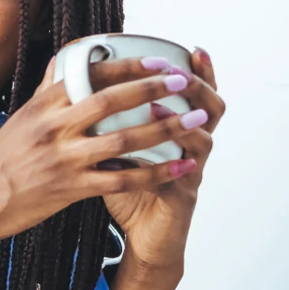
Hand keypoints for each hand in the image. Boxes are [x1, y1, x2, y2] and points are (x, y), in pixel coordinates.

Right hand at [0, 52, 220, 247]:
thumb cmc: (0, 160)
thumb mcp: (20, 118)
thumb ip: (48, 89)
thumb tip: (64, 58)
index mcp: (44, 105)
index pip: (92, 76)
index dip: (129, 66)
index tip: (159, 60)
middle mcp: (53, 127)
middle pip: (111, 102)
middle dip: (152, 90)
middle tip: (184, 82)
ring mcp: (62, 159)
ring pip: (122, 139)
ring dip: (164, 130)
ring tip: (195, 122)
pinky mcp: (69, 189)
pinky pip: (121, 180)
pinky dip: (154, 174)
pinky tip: (179, 168)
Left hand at [95, 49, 224, 271]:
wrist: (139, 239)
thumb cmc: (125, 192)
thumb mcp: (115, 151)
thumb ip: (106, 124)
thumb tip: (77, 91)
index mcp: (175, 133)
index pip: (194, 96)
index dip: (199, 72)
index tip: (193, 49)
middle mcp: (190, 148)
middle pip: (211, 108)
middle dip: (200, 85)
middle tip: (181, 69)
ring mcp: (190, 172)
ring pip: (204, 138)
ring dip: (187, 117)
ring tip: (167, 99)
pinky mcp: (182, 196)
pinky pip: (184, 174)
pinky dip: (172, 159)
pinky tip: (156, 147)